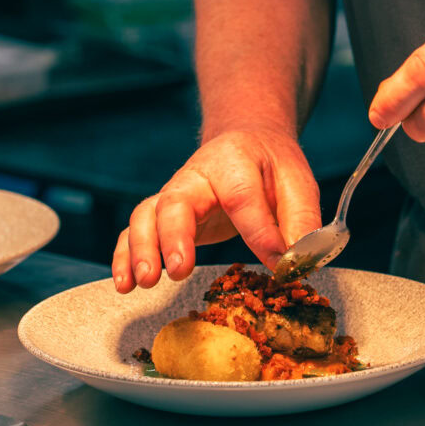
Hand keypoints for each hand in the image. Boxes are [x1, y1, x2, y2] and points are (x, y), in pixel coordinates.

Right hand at [111, 127, 320, 292]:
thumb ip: (300, 220)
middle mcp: (195, 175)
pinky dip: (124, 256)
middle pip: (175, 201)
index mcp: (234, 161)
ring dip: (141, 248)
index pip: (242, 196)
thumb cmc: (270, 165)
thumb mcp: (297, 182)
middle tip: (178, 269)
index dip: (258, 231)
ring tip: (146, 281)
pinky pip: (134, 231)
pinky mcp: (162, 215)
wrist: (246, 141)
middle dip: (173, 237)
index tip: (276, 260)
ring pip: (146, 215)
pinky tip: (125, 284)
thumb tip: (298, 262)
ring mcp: (174, 195)